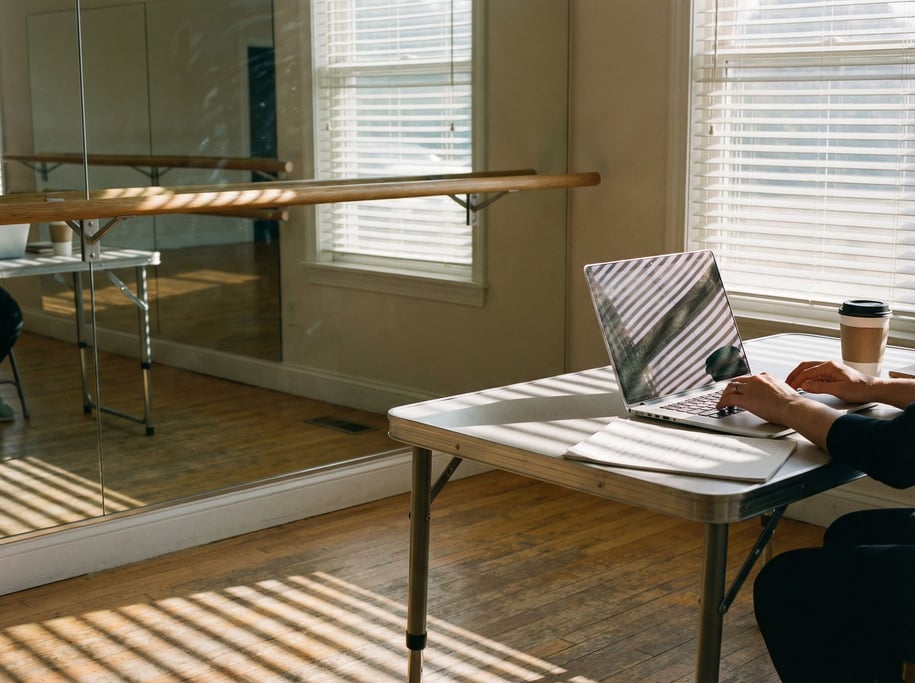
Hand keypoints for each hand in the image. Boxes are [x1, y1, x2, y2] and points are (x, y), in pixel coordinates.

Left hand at [716, 371, 842, 448]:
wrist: (793, 408)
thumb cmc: (792, 404)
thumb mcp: (783, 391)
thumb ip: (774, 391)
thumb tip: (772, 397)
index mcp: (766, 377)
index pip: (749, 378)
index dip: (742, 384)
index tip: (740, 388)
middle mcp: (756, 379)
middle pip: (737, 381)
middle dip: (730, 388)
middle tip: (727, 394)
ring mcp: (749, 388)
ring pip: (730, 388)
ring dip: (725, 394)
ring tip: (722, 401)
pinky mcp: (745, 399)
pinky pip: (728, 399)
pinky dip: (722, 403)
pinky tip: (721, 407)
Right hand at [784, 360, 874, 403]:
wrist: (873, 389)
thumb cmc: (860, 389)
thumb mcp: (838, 390)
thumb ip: (820, 387)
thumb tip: (805, 385)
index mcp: (829, 366)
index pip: (806, 372)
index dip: (796, 380)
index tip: (789, 388)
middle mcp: (829, 365)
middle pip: (805, 367)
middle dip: (794, 375)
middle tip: (786, 384)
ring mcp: (830, 369)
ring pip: (809, 369)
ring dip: (799, 376)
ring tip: (792, 384)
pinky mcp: (832, 374)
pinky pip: (815, 374)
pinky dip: (807, 378)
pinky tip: (804, 384)